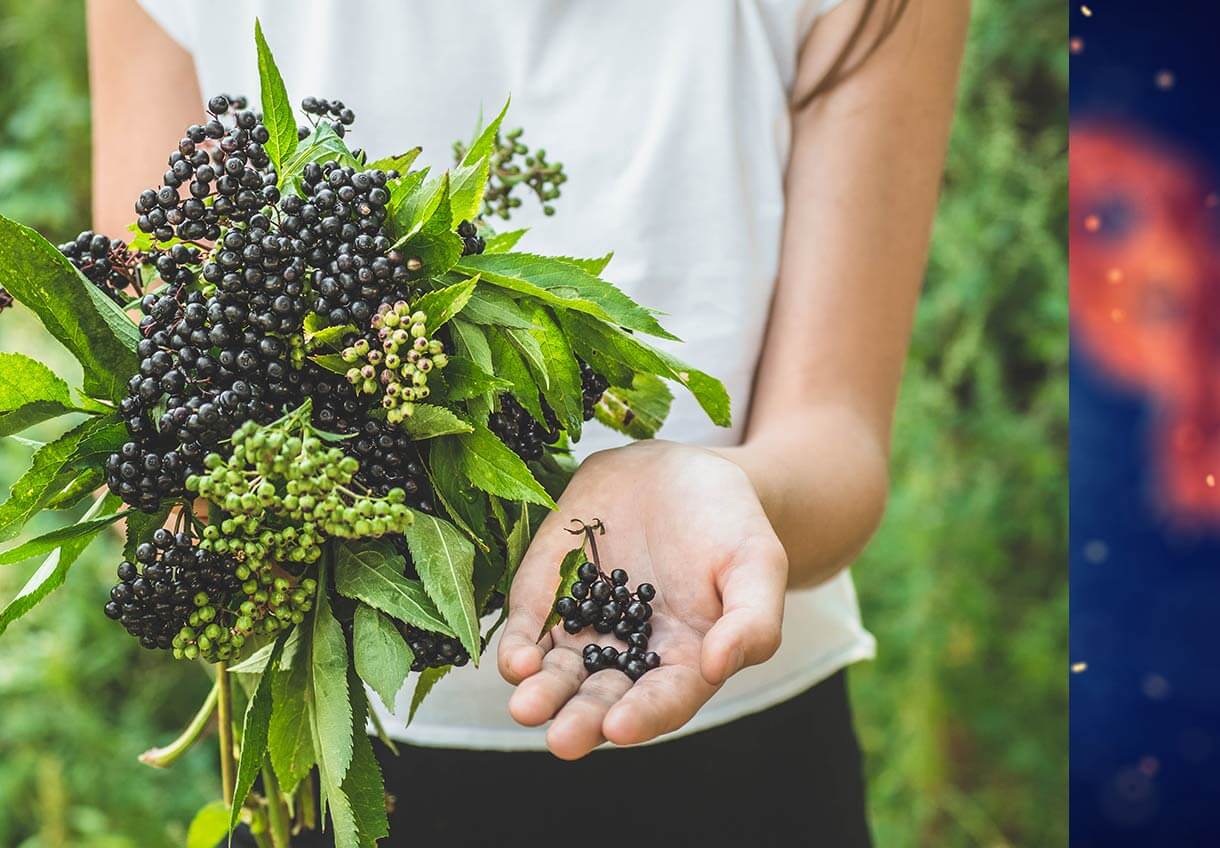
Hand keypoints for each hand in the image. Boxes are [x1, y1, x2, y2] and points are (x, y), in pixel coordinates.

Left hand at [498, 440, 787, 758]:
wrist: (681, 472)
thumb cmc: (729, 523)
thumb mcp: (757, 564)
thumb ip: (752, 621)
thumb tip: (718, 666)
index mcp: (684, 662)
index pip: (663, 701)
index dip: (643, 716)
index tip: (621, 725)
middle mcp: (628, 657)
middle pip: (601, 700)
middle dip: (580, 721)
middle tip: (563, 739)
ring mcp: (584, 628)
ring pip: (557, 676)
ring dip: (541, 695)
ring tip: (526, 706)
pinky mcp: (548, 595)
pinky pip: (529, 630)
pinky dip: (519, 649)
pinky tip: (516, 661)